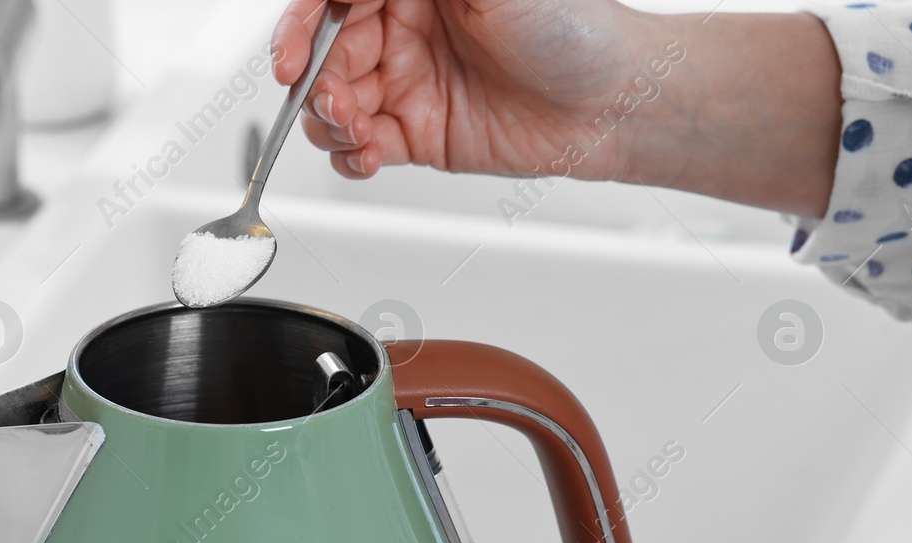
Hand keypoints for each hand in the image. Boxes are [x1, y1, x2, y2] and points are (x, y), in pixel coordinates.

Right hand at [272, 1, 842, 215]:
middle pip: (324, 55)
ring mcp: (407, 83)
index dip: (301, 27)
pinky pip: (359, 148)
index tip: (292, 58)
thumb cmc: (577, 28)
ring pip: (332, 104)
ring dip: (328, 123)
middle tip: (335, 104)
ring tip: (358, 133)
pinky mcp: (416, 134)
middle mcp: (404, 29)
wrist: (618, 101)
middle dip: (315, 84)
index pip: (333, 1)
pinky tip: (366, 157)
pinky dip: (350, 157)